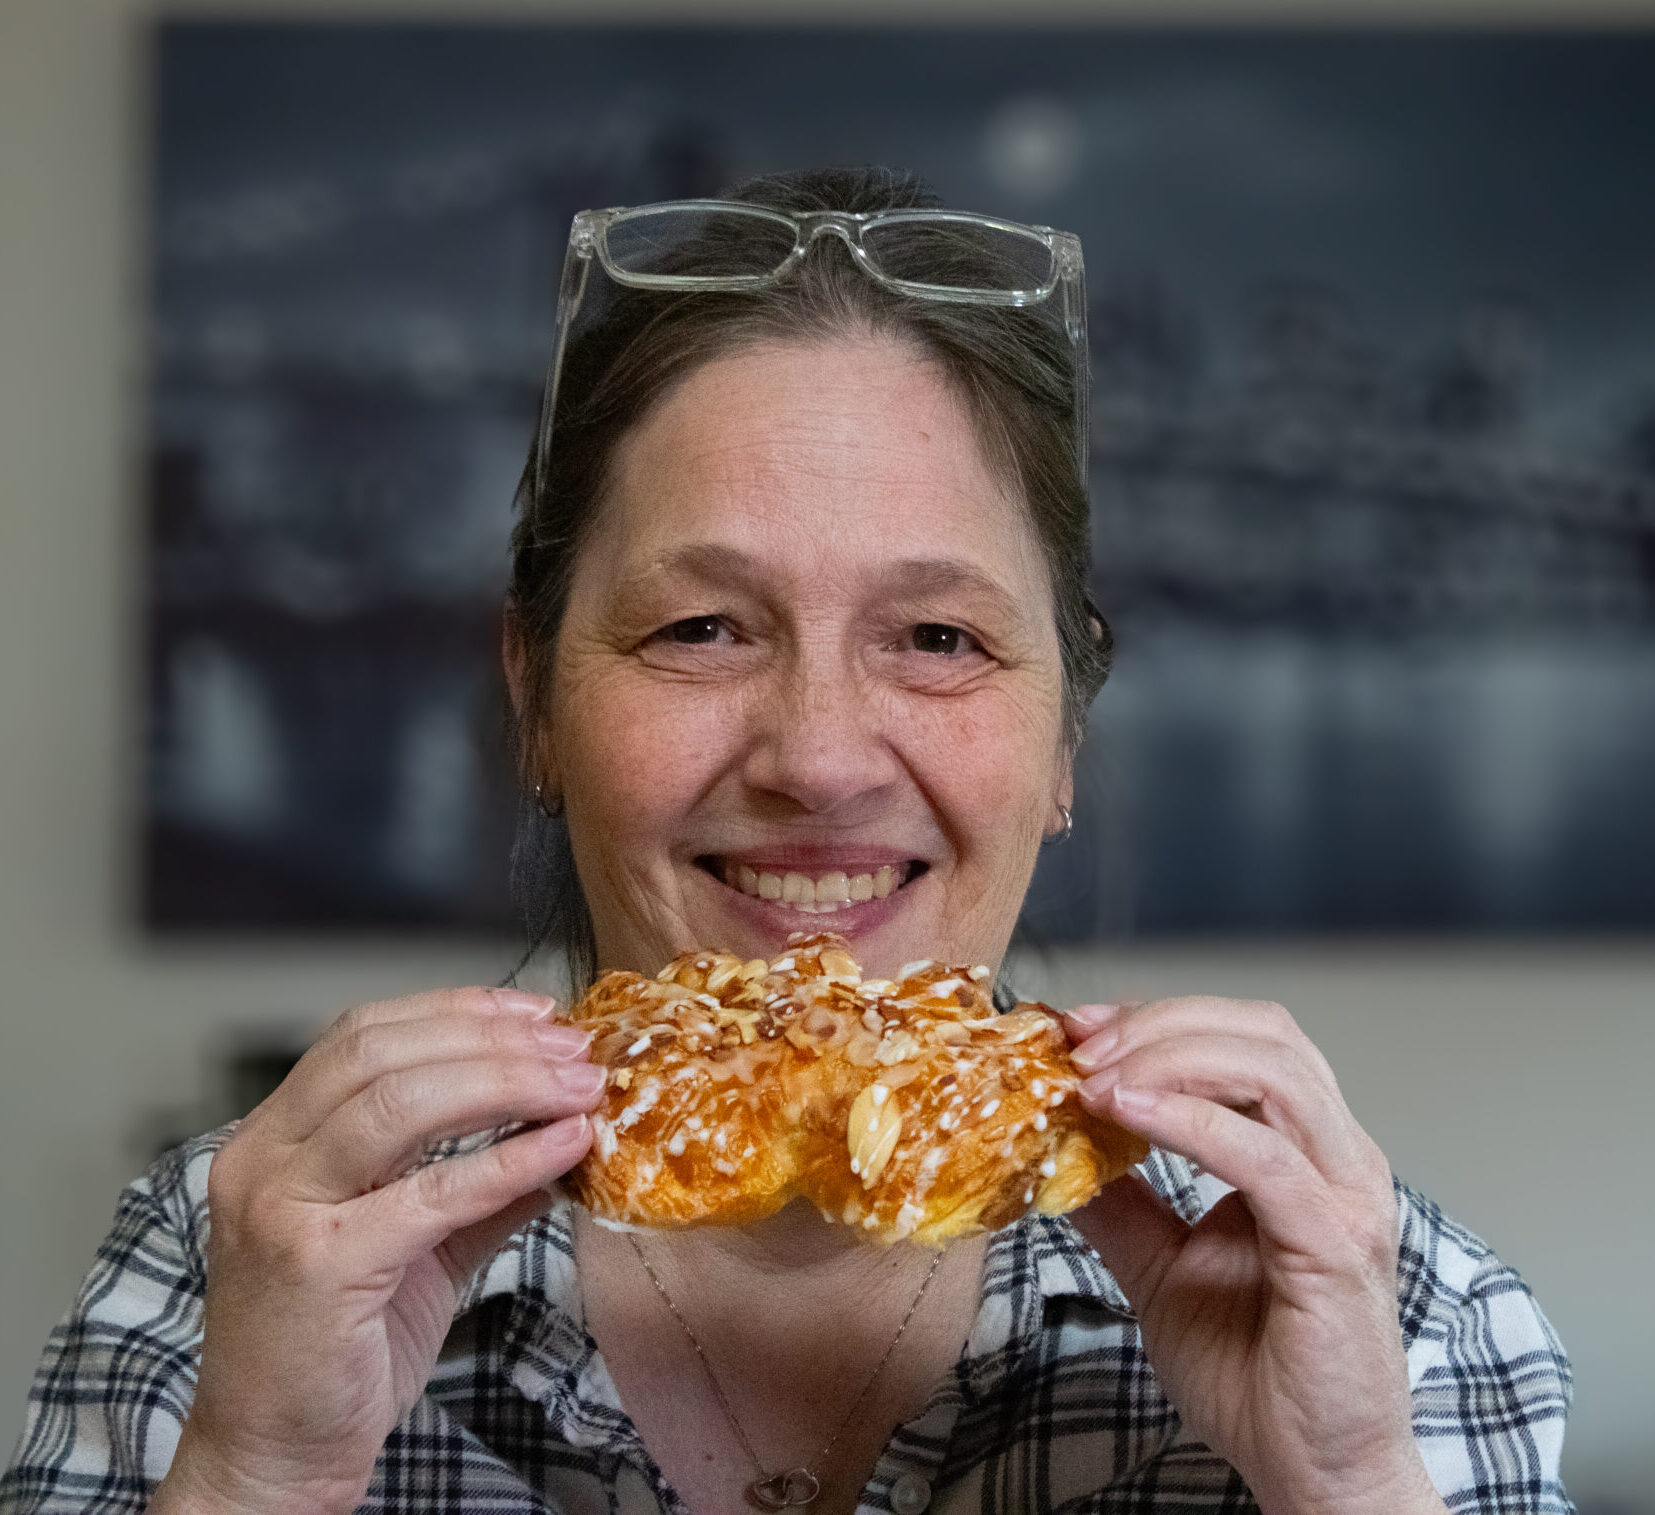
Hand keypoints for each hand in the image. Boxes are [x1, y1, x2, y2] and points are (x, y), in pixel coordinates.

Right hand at [152, 987, 604, 1514]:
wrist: (273, 1456)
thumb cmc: (335, 1349)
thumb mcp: (415, 1245)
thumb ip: (479, 1187)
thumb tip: (562, 1133)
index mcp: (273, 1139)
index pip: (362, 1033)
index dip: (456, 1011)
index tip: (537, 1014)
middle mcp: (262, 1160)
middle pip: (383, 1053)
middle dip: (491, 1041)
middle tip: (573, 1049)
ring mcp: (281, 1209)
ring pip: (401, 1104)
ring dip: (507, 1083)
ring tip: (578, 1088)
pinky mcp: (319, 1265)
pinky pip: (431, 1192)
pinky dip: (507, 1160)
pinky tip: (564, 1147)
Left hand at [1064, 998, 1444, 1514]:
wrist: (1312, 1474)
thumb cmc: (1259, 1376)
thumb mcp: (1161, 1267)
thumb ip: (1120, 1204)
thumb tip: (1057, 1151)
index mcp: (1305, 1152)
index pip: (1242, 1039)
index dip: (1159, 1018)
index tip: (1078, 1028)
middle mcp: (1338, 1159)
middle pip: (1263, 1034)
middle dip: (1162, 1022)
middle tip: (1081, 1043)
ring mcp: (1346, 1197)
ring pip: (1271, 1072)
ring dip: (1171, 1057)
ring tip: (1097, 1076)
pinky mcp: (1336, 1244)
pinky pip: (1263, 1157)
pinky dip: (1189, 1119)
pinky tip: (1127, 1112)